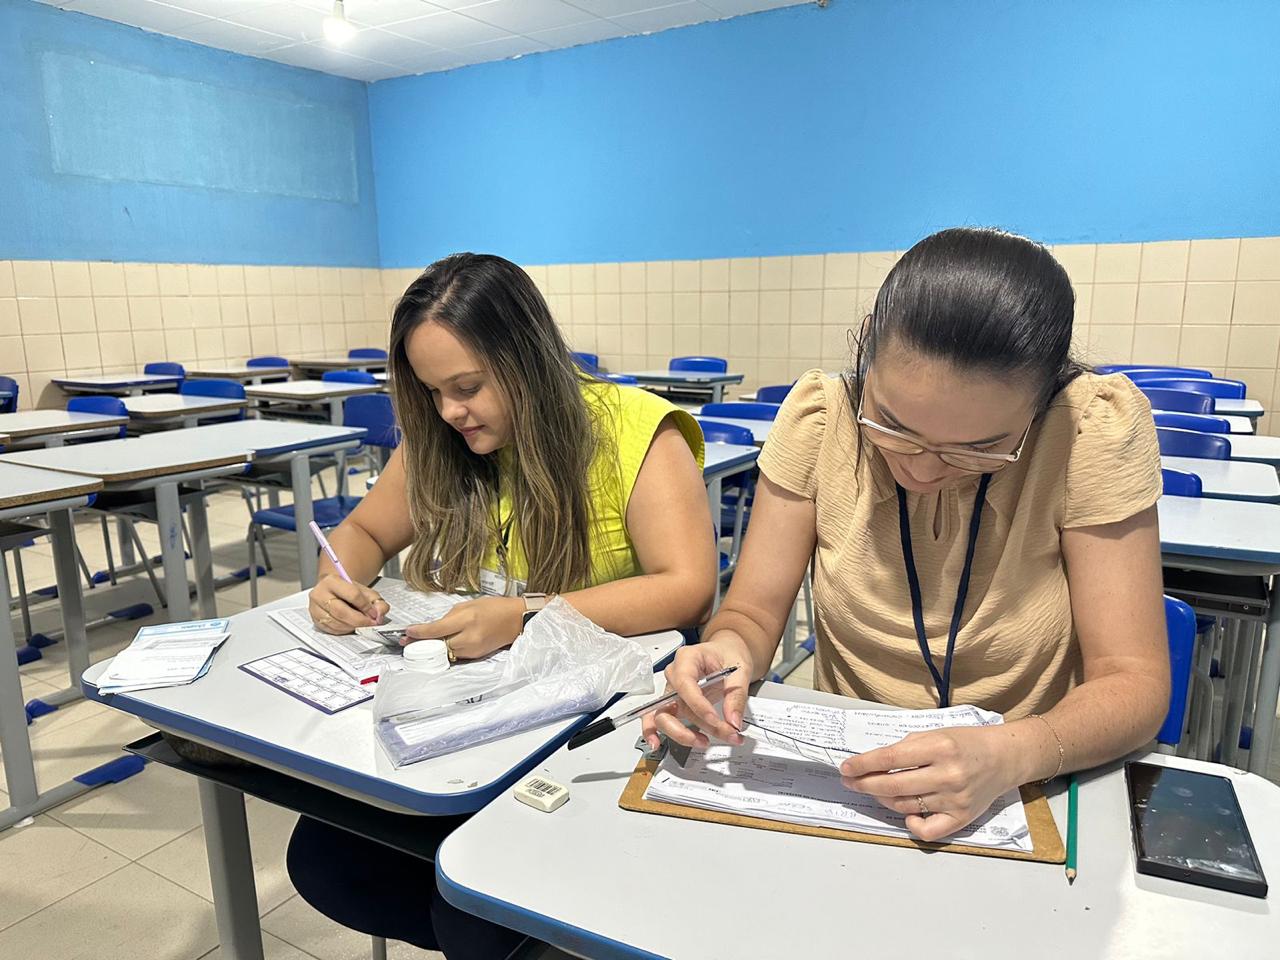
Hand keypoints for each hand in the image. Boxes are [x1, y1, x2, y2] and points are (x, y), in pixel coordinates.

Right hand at [308, 575, 388, 634]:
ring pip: (336, 623)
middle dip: (359, 620)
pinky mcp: (315, 620)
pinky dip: (345, 630)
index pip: (352, 594)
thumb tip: (380, 613)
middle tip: (370, 623)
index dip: (366, 606)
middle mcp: (319, 594)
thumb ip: (377, 601)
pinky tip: (351, 626)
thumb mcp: (365, 592)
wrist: (334, 592)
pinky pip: (332, 630)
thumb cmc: (348, 592)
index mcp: (332, 581)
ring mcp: (315, 608)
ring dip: (353, 627)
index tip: (374, 613)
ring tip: (362, 624)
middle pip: (341, 611)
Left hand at [404, 596, 523, 660]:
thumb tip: (433, 627)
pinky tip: (442, 645)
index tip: (407, 632)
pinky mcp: (476, 656)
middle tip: (408, 641)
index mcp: (467, 619)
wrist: (516, 620)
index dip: (419, 632)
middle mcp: (469, 636)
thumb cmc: (494, 607)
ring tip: (423, 643)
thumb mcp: (469, 605)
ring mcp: (473, 649)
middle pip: (438, 644)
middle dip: (423, 643)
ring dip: (434, 648)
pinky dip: (447, 650)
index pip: (437, 629)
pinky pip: (456, 655)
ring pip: (446, 652)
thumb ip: (449, 617)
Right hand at [640, 632, 753, 751]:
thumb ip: (736, 697)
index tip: (717, 720)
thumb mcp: (741, 671)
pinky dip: (653, 731)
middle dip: (698, 724)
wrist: (727, 653)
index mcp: (687, 658)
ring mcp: (672, 691)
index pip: (685, 684)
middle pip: (674, 703)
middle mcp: (674, 674)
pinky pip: (656, 718)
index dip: (699, 706)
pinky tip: (657, 743)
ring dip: (683, 734)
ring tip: (704, 742)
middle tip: (726, 733)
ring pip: (664, 716)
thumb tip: (733, 722)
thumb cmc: (729, 655)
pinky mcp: (674, 704)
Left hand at [839, 724, 1022, 841]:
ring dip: (883, 799)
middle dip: (864, 784)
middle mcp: (947, 775)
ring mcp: (955, 799)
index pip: (889, 758)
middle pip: (892, 785)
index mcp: (939, 747)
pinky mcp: (961, 818)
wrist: (1004, 758)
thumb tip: (872, 764)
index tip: (846, 768)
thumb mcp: (935, 734)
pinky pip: (928, 830)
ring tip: (875, 791)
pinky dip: (911, 824)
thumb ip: (906, 748)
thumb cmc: (966, 743)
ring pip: (904, 806)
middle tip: (850, 781)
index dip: (863, 765)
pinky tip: (905, 813)